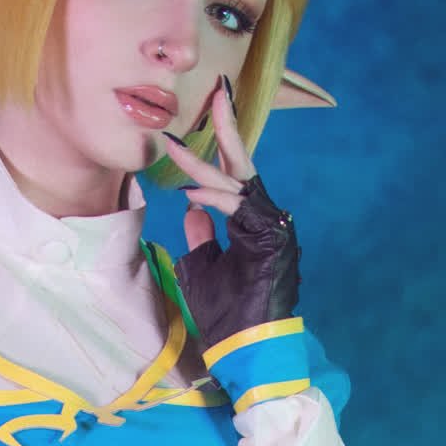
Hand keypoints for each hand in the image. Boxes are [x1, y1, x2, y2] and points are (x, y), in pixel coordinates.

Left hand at [156, 79, 300, 356]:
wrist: (249, 353)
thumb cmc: (228, 320)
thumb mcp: (205, 271)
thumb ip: (202, 238)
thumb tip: (193, 208)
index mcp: (254, 225)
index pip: (235, 178)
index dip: (217, 150)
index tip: (194, 128)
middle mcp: (268, 220)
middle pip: (244, 166)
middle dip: (226, 128)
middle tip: (215, 93)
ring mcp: (274, 229)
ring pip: (238, 183)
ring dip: (202, 165)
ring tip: (172, 148)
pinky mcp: (272, 240)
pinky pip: (239, 208)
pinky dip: (214, 197)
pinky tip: (190, 191)